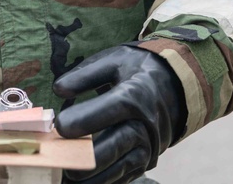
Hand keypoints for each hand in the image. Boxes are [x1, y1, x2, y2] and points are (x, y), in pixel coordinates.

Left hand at [53, 45, 184, 183]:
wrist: (174, 85)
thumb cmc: (136, 70)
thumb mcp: (112, 61)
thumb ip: (84, 75)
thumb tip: (59, 89)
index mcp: (134, 95)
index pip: (110, 110)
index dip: (85, 119)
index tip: (60, 126)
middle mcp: (145, 123)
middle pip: (118, 143)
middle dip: (89, 157)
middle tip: (62, 163)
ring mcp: (149, 144)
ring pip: (123, 165)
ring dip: (96, 176)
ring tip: (68, 179)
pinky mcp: (149, 159)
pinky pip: (128, 174)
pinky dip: (108, 181)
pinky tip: (86, 182)